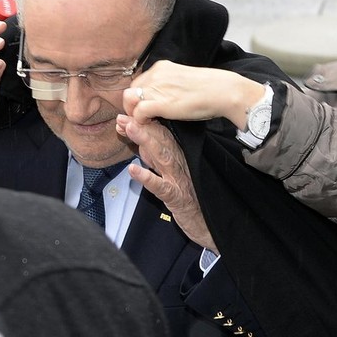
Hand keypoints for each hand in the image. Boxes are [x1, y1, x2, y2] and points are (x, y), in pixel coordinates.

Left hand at [116, 114, 217, 252]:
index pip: (163, 135)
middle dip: (142, 126)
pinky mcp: (177, 198)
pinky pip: (161, 187)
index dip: (145, 123)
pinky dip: (148, 178)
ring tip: (130, 128)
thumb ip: (159, 161)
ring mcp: (180, 181)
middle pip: (162, 140)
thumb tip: (141, 144)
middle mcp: (182, 165)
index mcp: (181, 158)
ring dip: (145, 141)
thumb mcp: (175, 176)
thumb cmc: (194, 199)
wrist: (212, 223)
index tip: (128, 113)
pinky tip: (133, 170)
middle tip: (123, 116)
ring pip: (162, 157)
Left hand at [123, 60, 265, 130]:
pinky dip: (140, 120)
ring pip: (129, 100)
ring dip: (133, 112)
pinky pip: (138, 112)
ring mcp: (156, 88)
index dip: (140, 97)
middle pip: (130, 90)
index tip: (147, 107)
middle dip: (133, 105)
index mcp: (162, 67)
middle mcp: (155, 74)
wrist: (223, 91)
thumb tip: (168, 96)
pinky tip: (151, 124)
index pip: (139, 82)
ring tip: (147, 121)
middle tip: (144, 117)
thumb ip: (171, 85)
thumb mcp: (185, 80)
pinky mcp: (160, 103)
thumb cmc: (211, 88)